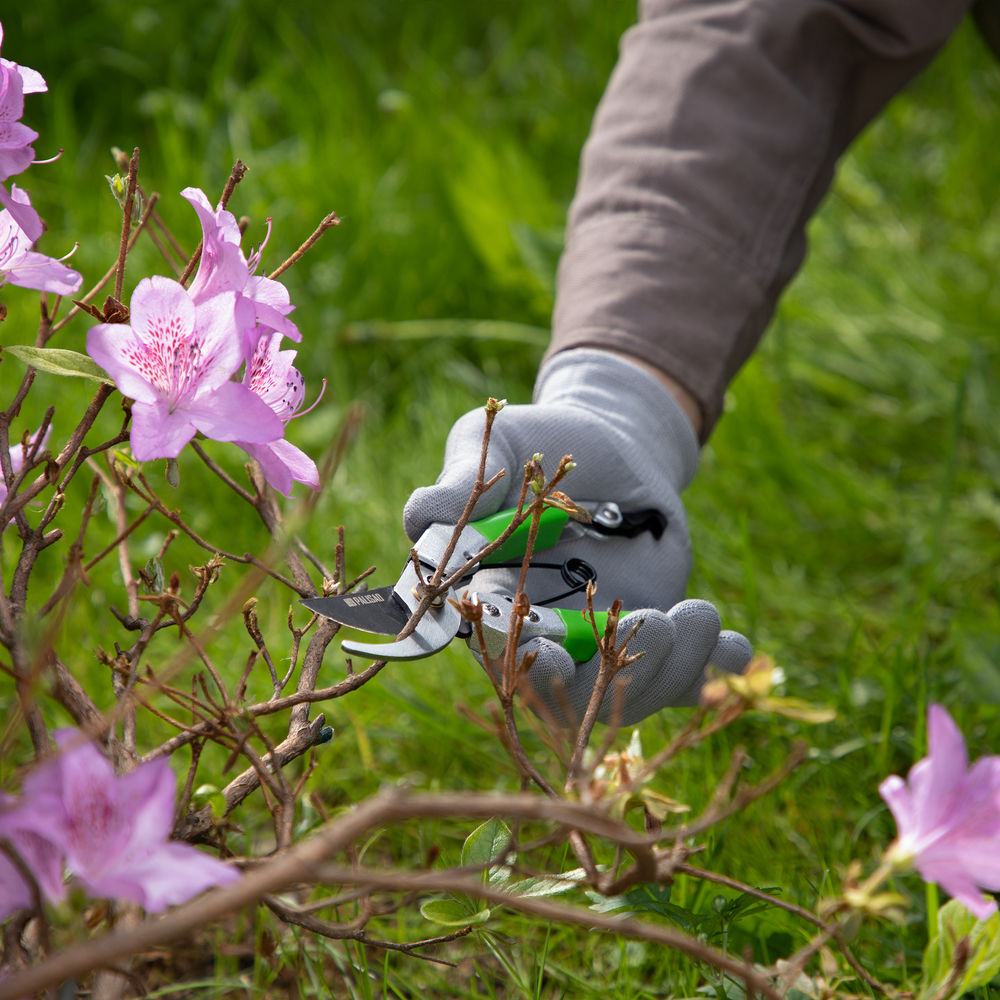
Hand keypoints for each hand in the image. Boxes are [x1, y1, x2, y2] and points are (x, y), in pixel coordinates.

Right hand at [404, 349, 750, 720]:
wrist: (612, 440)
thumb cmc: (542, 441)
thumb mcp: (499, 445)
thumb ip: (461, 483)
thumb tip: (417, 517)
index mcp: (499, 595)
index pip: (502, 646)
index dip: (525, 662)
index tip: (554, 655)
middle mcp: (551, 628)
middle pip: (575, 686)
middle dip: (616, 673)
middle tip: (658, 622)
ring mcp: (606, 633)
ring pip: (631, 687)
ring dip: (674, 668)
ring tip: (704, 616)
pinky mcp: (654, 622)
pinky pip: (686, 666)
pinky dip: (716, 667)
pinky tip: (740, 653)